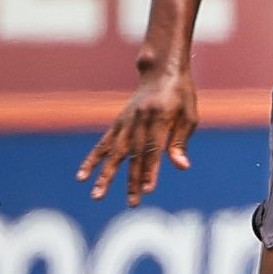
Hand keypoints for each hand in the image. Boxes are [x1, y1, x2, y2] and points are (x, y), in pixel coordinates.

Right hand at [78, 65, 198, 205]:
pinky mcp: (118, 123)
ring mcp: (125, 122)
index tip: (148, 189)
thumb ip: (181, 142)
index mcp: (160, 117)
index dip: (151, 170)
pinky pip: (103, 143)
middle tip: (133, 203)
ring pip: (114, 152)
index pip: (154, 149)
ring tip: (97, 196)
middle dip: (133, 181)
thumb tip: (181, 167)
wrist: (161, 70)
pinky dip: (92, 160)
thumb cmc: (181, 94)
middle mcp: (139, 120)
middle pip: (134, 155)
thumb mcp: (189, 115)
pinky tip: (82, 176)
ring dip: (106, 175)